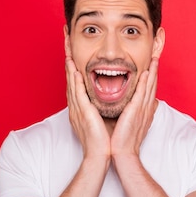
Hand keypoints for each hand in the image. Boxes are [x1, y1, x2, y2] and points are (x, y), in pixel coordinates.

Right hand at [65, 35, 110, 159]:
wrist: (102, 155)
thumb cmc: (106, 140)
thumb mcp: (108, 118)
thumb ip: (111, 106)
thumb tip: (130, 99)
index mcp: (83, 106)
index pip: (78, 81)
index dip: (75, 65)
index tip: (74, 51)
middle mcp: (78, 105)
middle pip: (71, 77)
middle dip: (68, 58)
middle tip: (65, 41)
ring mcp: (78, 108)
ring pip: (72, 82)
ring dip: (69, 64)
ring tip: (67, 48)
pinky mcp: (83, 113)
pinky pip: (77, 94)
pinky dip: (75, 81)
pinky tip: (74, 69)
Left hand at [110, 56, 158, 157]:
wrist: (123, 153)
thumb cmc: (124, 140)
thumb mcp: (133, 125)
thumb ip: (137, 113)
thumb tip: (142, 106)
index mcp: (144, 111)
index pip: (150, 90)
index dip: (153, 77)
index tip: (153, 66)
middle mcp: (146, 108)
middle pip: (153, 86)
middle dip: (155, 71)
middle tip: (157, 56)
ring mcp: (142, 110)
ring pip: (149, 87)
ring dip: (152, 72)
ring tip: (154, 59)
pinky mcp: (135, 112)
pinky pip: (141, 94)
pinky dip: (145, 83)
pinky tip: (146, 73)